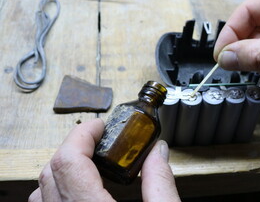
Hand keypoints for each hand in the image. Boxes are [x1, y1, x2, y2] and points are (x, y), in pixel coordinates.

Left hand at [28, 118, 180, 201]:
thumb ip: (161, 183)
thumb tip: (158, 150)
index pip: (68, 162)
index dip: (82, 135)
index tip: (101, 125)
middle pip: (51, 171)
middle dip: (74, 145)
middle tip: (100, 138)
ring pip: (41, 191)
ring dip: (62, 167)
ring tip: (91, 160)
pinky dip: (57, 188)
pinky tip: (83, 186)